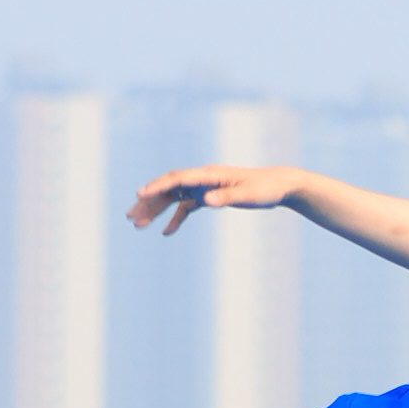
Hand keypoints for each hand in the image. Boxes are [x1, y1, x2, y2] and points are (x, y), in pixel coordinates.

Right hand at [127, 162, 296, 236]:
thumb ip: (226, 197)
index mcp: (209, 174)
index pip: (177, 179)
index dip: (157, 186)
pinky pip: (186, 208)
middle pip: (168, 189)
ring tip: (137, 224)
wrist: (278, 185)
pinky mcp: (208, 197)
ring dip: (155, 210)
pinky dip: (175, 219)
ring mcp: (203, 187)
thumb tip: (207, 200)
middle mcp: (202, 179)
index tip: (139, 194)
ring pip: (173, 198)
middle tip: (130, 216)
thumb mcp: (247, 195)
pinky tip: (166, 233)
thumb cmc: (264, 188)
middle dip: (148, 201)